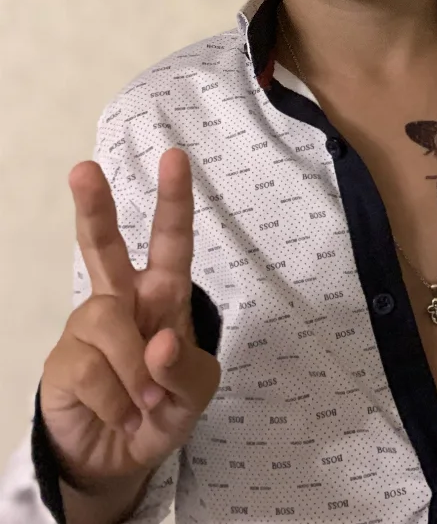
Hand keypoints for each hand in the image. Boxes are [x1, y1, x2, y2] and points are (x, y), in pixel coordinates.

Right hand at [39, 149, 220, 490]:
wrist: (121, 458)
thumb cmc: (164, 406)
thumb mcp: (195, 393)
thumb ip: (187, 371)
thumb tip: (159, 345)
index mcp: (164, 294)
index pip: (172, 240)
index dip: (174, 198)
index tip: (174, 157)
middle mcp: (123, 299)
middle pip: (104, 245)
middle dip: (94, 206)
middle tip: (83, 170)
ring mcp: (88, 327)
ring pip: (107, 324)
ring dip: (133, 371)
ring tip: (142, 403)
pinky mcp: (62, 360)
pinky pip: (91, 372)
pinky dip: (116, 401)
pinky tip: (120, 413)